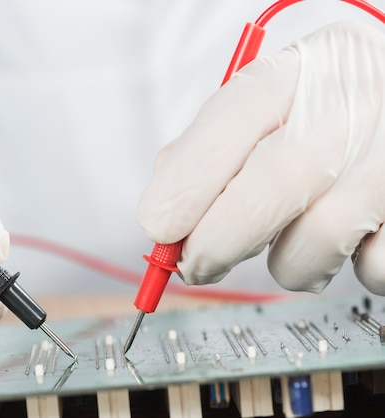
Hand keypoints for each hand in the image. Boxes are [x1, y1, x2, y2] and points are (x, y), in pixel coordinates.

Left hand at [137, 21, 384, 294]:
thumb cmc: (314, 116)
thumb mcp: (261, 107)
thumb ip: (208, 148)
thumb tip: (165, 215)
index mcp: (296, 71)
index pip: (233, 118)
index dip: (186, 182)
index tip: (157, 228)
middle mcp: (353, 103)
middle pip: (275, 180)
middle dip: (218, 240)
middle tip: (195, 265)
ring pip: (321, 236)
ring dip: (287, 263)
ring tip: (288, 244)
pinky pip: (370, 265)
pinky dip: (343, 269)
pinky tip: (343, 241)